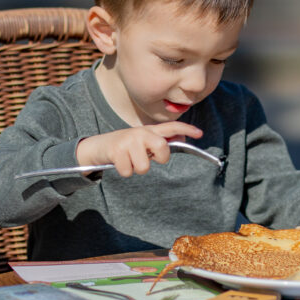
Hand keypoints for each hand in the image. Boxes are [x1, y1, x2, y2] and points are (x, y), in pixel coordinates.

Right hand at [75, 122, 201, 176]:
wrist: (98, 146)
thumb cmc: (126, 146)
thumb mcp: (144, 141)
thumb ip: (161, 140)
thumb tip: (182, 137)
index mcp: (149, 130)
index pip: (171, 127)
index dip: (187, 128)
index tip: (200, 134)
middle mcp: (140, 133)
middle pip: (162, 149)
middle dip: (159, 158)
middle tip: (148, 157)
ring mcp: (128, 141)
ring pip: (144, 167)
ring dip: (137, 168)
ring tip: (130, 160)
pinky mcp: (117, 151)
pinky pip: (129, 172)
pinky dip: (125, 171)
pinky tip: (119, 162)